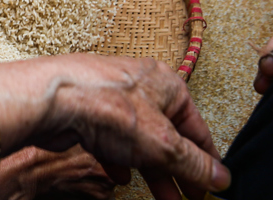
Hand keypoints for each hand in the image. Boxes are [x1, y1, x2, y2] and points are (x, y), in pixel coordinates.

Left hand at [0, 54, 229, 199]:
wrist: (52, 101)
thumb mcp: (163, 143)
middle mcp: (141, 86)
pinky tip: (118, 177)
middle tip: (187, 197)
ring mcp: (113, 98)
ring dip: (151, 170)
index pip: (197, 126)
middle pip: (168, 135)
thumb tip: (220, 178)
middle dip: (178, 171)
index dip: (206, 159)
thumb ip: (193, 163)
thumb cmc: (106, 106)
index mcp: (166, 84)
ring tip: (161, 196)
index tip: (213, 186)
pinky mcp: (89, 112)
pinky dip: (119, 160)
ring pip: (139, 140)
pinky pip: (111, 140)